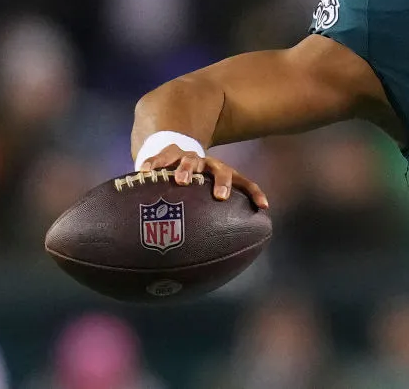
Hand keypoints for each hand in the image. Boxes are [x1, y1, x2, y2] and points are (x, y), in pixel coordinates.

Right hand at [139, 145, 269, 208]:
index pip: (244, 182)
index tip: (264, 207)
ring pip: (190, 160)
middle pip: (221, 170)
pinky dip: (153, 164)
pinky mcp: (167, 154)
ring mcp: (188, 157)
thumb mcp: (205, 196)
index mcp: (223, 174)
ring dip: (188, 169)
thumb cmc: (194, 184)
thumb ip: (212, 218)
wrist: (175, 151)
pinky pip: (159, 159)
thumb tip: (214, 257)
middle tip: (221, 196)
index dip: (255, 193)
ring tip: (180, 181)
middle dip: (222, 182)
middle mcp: (208, 165)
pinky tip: (144, 173)